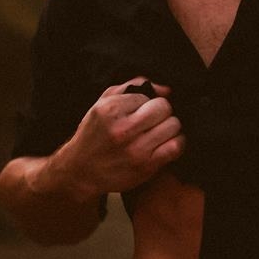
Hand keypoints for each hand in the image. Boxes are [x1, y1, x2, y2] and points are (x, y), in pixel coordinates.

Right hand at [47, 76, 184, 200]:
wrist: (81, 171)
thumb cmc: (95, 134)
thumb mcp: (103, 103)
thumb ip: (132, 87)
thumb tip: (166, 89)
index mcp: (110, 109)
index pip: (148, 96)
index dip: (146, 103)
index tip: (140, 112)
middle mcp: (122, 129)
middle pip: (164, 108)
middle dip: (162, 113)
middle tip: (154, 121)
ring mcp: (135, 149)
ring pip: (173, 126)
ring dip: (170, 128)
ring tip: (159, 132)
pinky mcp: (146, 166)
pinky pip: (176, 147)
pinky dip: (177, 143)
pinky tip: (167, 143)